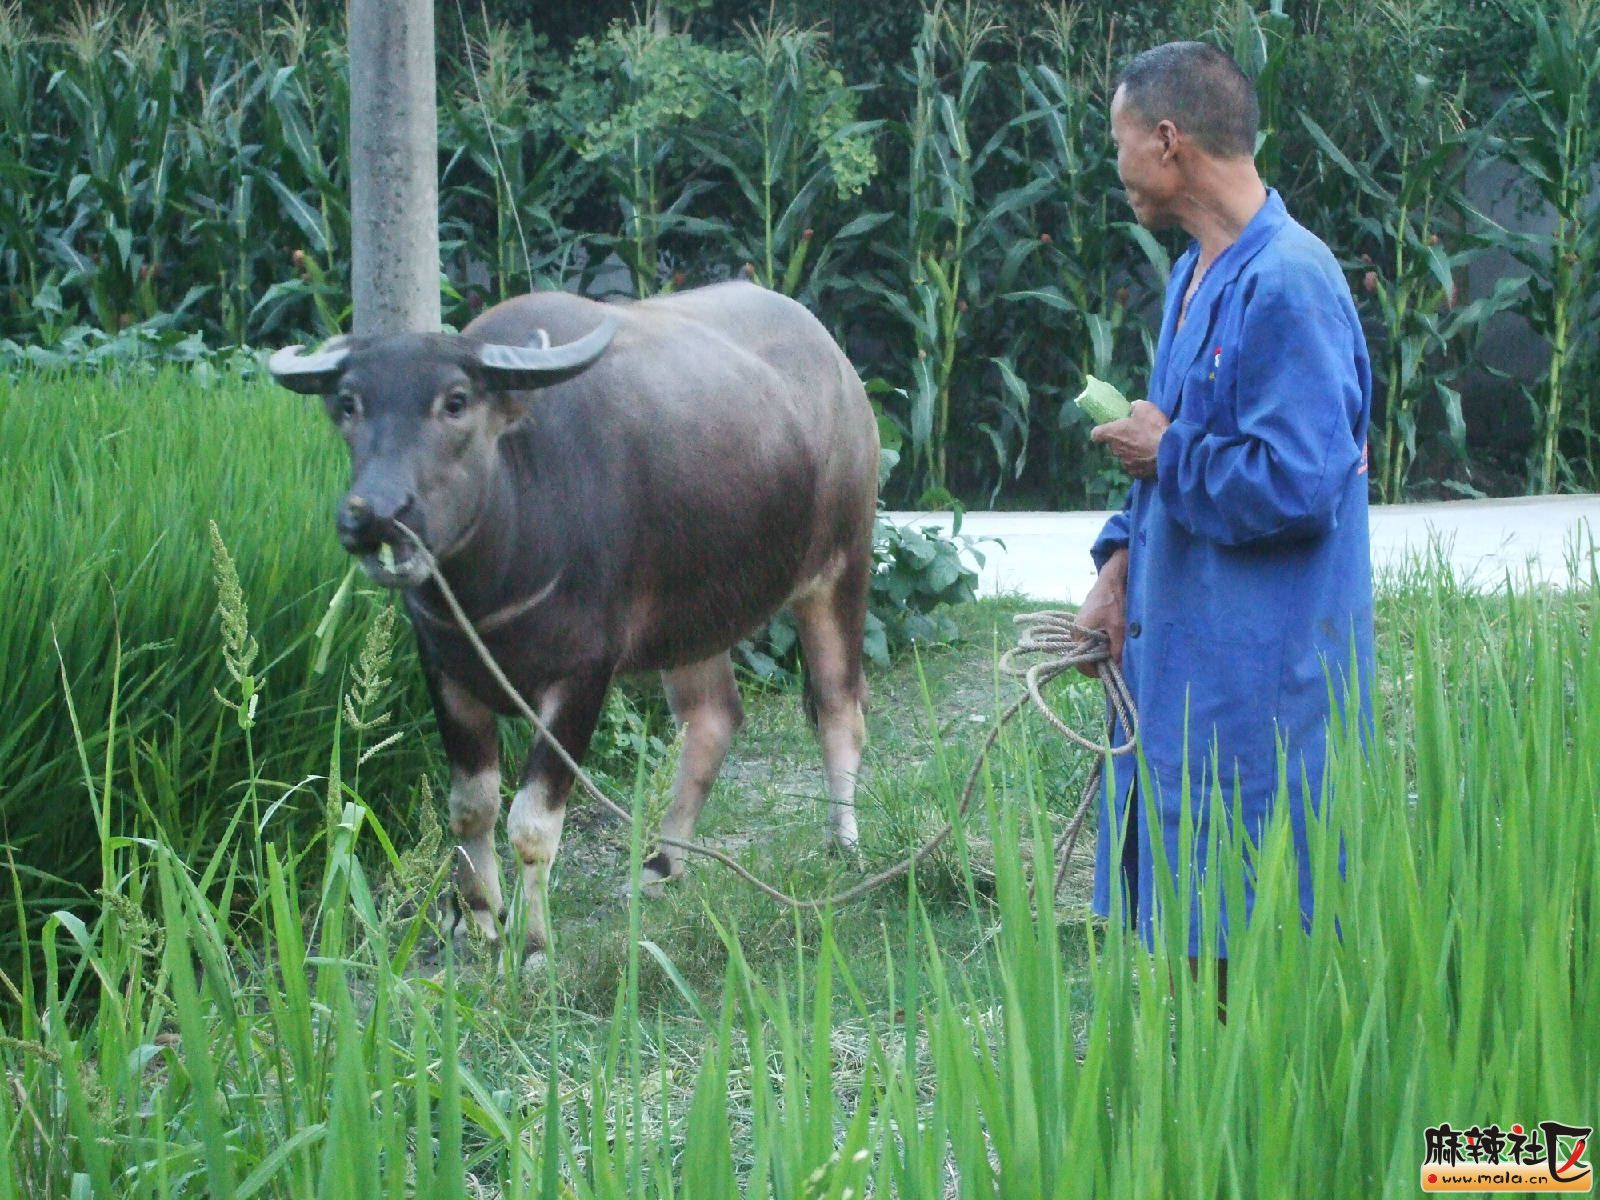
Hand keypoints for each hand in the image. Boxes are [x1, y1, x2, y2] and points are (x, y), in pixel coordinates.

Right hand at [1075, 548, 1126, 677]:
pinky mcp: (1084, 620)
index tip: (1107, 670)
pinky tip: (1110, 637)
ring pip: (1086, 646)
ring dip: (1098, 650)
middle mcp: (1074, 630)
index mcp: (1078, 633)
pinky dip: (1098, 641)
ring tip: (1113, 648)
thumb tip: (1119, 666)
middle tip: (1112, 660)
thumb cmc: (1113, 601)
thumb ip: (1117, 649)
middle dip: (1097, 660)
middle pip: (1082, 655)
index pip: (1080, 662)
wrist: (1111, 580)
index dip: (1094, 670)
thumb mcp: (1118, 627)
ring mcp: (1078, 625)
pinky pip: (1088, 637)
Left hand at [1090, 400, 1169, 479]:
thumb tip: (1132, 407)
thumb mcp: (1145, 408)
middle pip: (1113, 445)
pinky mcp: (1135, 473)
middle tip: (1135, 435)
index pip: (1096, 434)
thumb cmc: (1153, 427)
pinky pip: (1135, 466)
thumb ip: (1135, 406)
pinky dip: (1140, 462)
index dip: (1100, 432)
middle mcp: (1115, 450)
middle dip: (1121, 440)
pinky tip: (1150, 457)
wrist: (1169, 450)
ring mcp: (1125, 463)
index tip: (1107, 430)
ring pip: (1124, 456)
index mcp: (1113, 433)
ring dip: (1131, 452)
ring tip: (1146, 447)